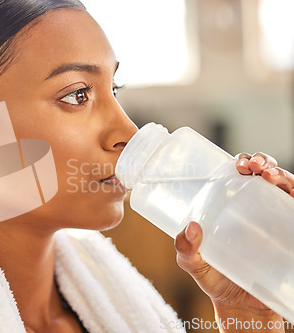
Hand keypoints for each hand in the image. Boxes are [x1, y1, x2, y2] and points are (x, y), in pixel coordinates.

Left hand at [175, 152, 292, 330]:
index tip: (239, 165)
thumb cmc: (215, 279)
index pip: (237, 175)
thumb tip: (190, 227)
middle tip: (253, 167)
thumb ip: (186, 250)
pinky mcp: (289, 232)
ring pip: (284, 186)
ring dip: (281, 174)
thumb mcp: (193, 264)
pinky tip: (292, 193)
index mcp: (229, 207)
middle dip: (261, 161)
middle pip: (262, 174)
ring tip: (269, 175)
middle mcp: (253, 207)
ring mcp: (274, 219)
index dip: (242, 162)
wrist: (241, 307)